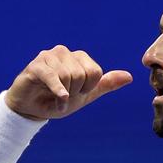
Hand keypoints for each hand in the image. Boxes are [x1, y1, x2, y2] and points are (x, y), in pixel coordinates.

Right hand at [4, 44, 132, 120]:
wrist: (32, 110)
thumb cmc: (59, 101)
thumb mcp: (86, 95)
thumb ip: (106, 84)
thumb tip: (129, 76)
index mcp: (78, 57)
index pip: (95, 72)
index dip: (87, 89)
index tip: (76, 93)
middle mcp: (64, 52)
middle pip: (82, 75)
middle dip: (75, 92)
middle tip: (64, 95)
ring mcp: (49, 57)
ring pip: (68, 76)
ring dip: (64, 95)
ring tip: (56, 97)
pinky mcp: (36, 66)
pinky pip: (53, 78)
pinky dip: (58, 94)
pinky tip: (58, 102)